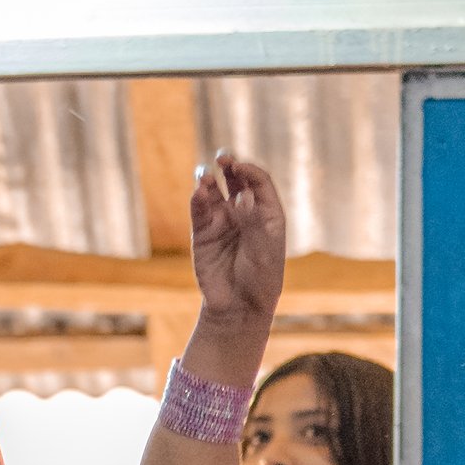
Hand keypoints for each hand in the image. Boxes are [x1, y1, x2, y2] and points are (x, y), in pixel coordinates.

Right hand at [187, 151, 287, 339]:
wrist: (239, 308)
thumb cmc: (260, 279)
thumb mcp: (263, 248)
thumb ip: (252, 220)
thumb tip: (242, 194)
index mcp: (267, 213)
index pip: (258, 182)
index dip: (249, 171)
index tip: (239, 167)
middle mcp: (244, 213)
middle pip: (236, 180)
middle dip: (229, 166)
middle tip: (222, 156)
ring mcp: (222, 222)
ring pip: (214, 192)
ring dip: (209, 180)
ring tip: (205, 175)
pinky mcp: (203, 234)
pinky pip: (199, 211)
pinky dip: (197, 200)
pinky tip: (197, 192)